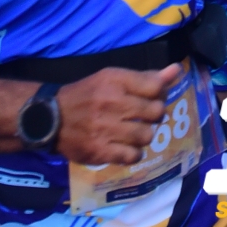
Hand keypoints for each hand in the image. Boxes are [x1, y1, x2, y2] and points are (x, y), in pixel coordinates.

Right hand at [53, 64, 179, 164]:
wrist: (49, 118)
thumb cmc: (86, 95)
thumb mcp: (112, 78)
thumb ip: (145, 77)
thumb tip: (176, 70)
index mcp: (114, 81)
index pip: (156, 87)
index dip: (159, 94)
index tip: (151, 98)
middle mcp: (111, 103)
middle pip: (155, 112)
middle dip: (153, 115)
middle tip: (141, 117)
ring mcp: (105, 129)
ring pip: (147, 136)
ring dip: (143, 135)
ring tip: (131, 133)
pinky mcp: (100, 151)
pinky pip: (133, 156)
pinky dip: (133, 153)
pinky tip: (125, 147)